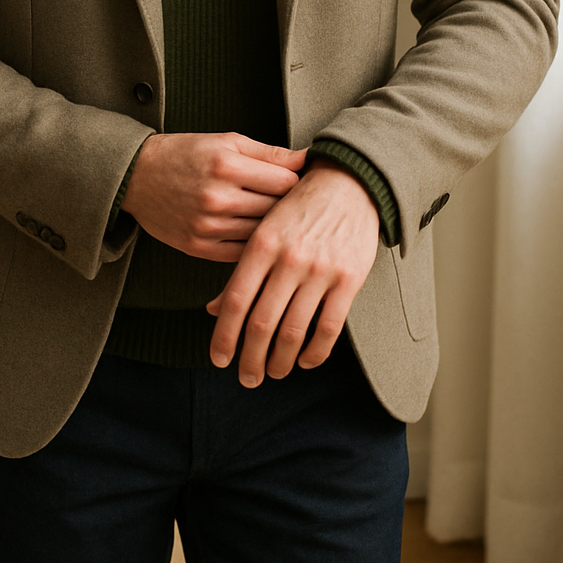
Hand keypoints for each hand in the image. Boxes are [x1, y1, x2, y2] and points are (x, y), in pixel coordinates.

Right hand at [121, 132, 305, 260]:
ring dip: (271, 227)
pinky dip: (251, 245)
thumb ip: (269, 152)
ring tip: (275, 219)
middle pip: (276, 209)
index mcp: (227, 165)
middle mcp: (218, 197)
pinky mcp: (198, 247)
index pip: (287, 181)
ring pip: (262, 234)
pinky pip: (242, 253)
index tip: (297, 181)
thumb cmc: (185, 153)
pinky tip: (253, 233)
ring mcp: (208, 226)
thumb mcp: (226, 141)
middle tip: (294, 203)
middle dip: (288, 206)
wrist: (136, 176)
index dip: (297, 181)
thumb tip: (308, 158)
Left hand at [206, 160, 379, 385]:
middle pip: (261, 323)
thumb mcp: (263, 231)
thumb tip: (213, 310)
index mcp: (261, 244)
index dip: (223, 337)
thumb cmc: (297, 209)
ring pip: (294, 331)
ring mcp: (320, 269)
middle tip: (246, 378)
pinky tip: (304, 361)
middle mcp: (288, 258)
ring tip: (273, 373)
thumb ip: (241, 271)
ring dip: (280, 361)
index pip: (235, 301)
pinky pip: (329, 328)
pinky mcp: (349, 279)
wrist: (348, 183)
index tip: (218, 360)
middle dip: (250, 358)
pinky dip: (315, 352)